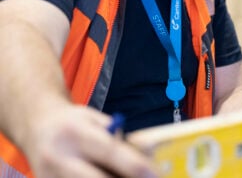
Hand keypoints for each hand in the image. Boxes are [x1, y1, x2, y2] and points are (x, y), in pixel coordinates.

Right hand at [24, 104, 158, 177]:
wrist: (35, 127)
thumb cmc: (73, 123)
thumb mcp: (95, 120)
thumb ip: (118, 137)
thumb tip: (148, 154)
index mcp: (75, 133)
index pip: (110, 152)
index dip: (135, 166)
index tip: (156, 174)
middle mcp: (59, 158)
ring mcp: (50, 177)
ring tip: (123, 174)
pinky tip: (108, 176)